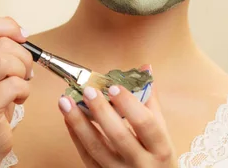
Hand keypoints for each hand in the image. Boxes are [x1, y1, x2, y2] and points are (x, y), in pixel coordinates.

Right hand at [0, 17, 32, 162]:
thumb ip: (0, 48)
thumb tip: (19, 30)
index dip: (8, 26)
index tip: (22, 37)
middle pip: (2, 43)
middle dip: (23, 56)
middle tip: (24, 72)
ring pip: (8, 62)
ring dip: (24, 73)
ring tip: (20, 85)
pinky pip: (14, 85)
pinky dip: (24, 91)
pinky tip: (17, 99)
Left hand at [59, 70, 176, 166]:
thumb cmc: (157, 158)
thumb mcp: (162, 133)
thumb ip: (150, 101)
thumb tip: (145, 68)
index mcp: (160, 149)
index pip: (146, 124)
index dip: (130, 104)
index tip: (114, 86)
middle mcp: (141, 164)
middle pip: (119, 136)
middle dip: (101, 111)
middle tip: (88, 90)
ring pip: (96, 148)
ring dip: (79, 122)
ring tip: (66, 101)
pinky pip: (86, 156)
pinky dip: (75, 135)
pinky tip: (68, 117)